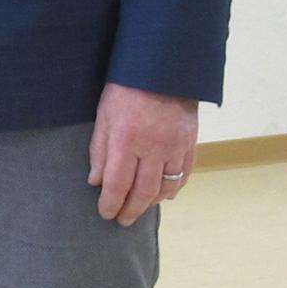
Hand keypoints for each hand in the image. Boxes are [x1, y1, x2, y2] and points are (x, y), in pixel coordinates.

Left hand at [87, 82, 196, 225]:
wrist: (163, 67)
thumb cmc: (126, 89)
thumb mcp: (104, 115)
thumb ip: (100, 150)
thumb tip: (96, 182)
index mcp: (127, 139)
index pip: (118, 183)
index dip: (111, 203)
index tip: (105, 214)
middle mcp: (153, 147)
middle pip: (143, 191)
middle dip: (131, 210)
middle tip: (123, 220)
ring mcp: (175, 146)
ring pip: (165, 186)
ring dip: (152, 203)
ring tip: (141, 208)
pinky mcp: (190, 142)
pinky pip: (184, 174)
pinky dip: (175, 188)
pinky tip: (166, 195)